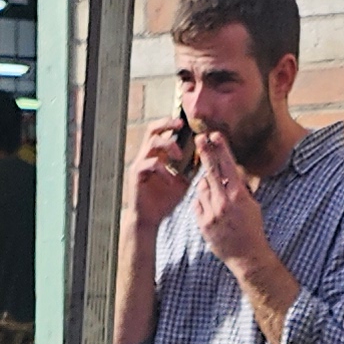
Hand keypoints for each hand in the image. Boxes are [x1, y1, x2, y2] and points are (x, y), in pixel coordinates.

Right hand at [130, 117, 196, 231]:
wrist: (149, 220)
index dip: (170, 123)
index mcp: (156, 156)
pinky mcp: (137, 175)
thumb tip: (206, 158)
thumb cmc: (164, 202)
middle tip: (181, 124)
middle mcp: (146, 156)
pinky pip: (150, 164)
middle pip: (152, 129)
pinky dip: (164, 170)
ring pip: (151, 143)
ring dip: (168, 145)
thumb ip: (190, 170)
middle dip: (166, 123)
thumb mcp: (182, 183)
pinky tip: (171, 181)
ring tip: (179, 156)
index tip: (185, 122)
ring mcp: (140, 164)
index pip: (161, 132)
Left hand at [189, 130, 269, 278]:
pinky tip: (211, 207)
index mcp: (238, 196)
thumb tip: (233, 169)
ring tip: (217, 194)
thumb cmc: (252, 227)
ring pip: (202, 187)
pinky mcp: (202, 224)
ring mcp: (211, 213)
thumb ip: (240, 186)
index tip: (214, 135)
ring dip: (207, 184)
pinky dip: (202, 201)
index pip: (227, 166)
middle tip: (199, 138)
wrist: (246, 255)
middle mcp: (223, 202)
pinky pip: (197, 203)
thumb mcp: (252, 204)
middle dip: (205, 152)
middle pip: (210, 171)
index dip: (220, 148)